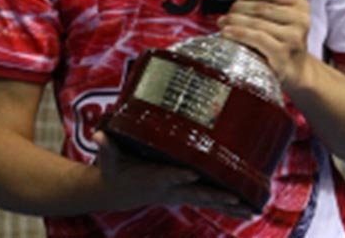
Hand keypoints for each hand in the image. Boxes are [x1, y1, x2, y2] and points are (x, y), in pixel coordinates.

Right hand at [91, 132, 252, 217]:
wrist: (116, 193)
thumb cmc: (114, 169)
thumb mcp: (107, 158)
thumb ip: (106, 146)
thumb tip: (98, 136)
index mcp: (151, 178)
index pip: (166, 176)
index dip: (178, 176)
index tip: (192, 173)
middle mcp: (168, 190)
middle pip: (193, 193)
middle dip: (213, 194)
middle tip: (233, 196)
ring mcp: (177, 194)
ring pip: (205, 200)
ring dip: (226, 204)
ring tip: (246, 207)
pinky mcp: (184, 194)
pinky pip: (207, 201)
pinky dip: (226, 206)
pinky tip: (245, 209)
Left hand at [219, 0, 310, 89]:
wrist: (295, 71)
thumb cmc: (280, 37)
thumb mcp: (272, 11)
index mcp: (301, 3)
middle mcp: (301, 18)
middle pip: (261, 6)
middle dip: (239, 9)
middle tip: (226, 14)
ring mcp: (293, 37)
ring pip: (257, 22)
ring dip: (234, 22)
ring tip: (222, 23)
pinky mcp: (283, 53)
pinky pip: (257, 38)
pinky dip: (239, 34)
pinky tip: (226, 33)